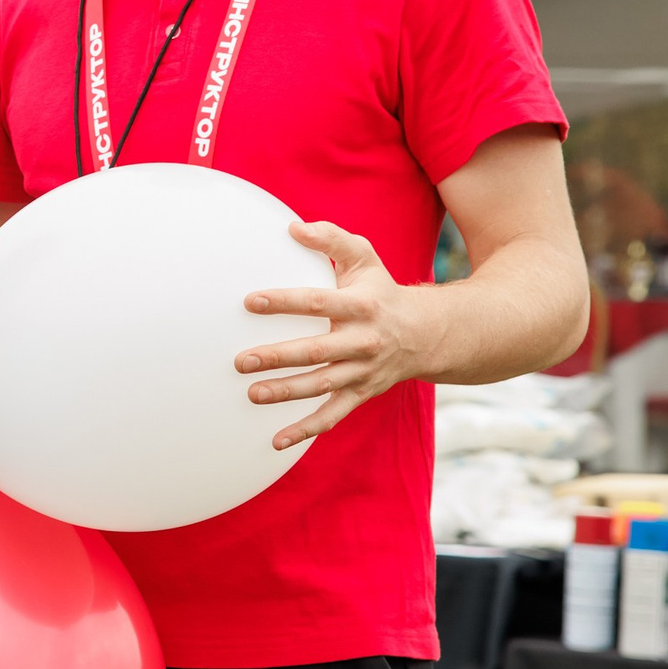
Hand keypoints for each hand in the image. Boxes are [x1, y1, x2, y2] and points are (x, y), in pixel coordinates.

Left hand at [237, 221, 444, 449]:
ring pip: (321, 385)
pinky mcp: (361, 393)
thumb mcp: (364, 257)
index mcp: (361, 305)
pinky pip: (333, 416)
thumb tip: (293, 227)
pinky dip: (306, 430)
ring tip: (252, 393)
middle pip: (316, 351)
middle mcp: (363, 341)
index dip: (284, 301)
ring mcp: (362, 371)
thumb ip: (330, 239)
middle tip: (241, 360)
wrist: (426, 334)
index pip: (317, 302)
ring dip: (286, 392)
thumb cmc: (381, 291)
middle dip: (278, 356)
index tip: (250, 301)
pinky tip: (276, 440)